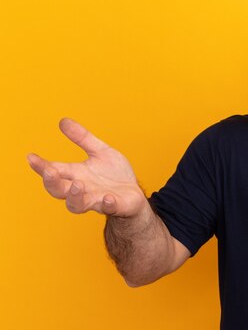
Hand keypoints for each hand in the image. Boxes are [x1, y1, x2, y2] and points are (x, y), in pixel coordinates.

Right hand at [27, 118, 145, 216]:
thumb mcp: (100, 151)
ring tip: (78, 184)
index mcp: (76, 174)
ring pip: (77, 205)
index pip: (54, 170)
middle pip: (59, 190)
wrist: (134, 194)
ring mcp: (97, 200)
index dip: (41, 165)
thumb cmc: (114, 175)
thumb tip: (63, 120)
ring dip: (75, 196)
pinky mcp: (115, 206)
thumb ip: (83, 138)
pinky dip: (108, 204)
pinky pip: (109, 208)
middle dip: (52, 182)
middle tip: (49, 171)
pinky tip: (108, 198)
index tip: (31, 157)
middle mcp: (82, 189)